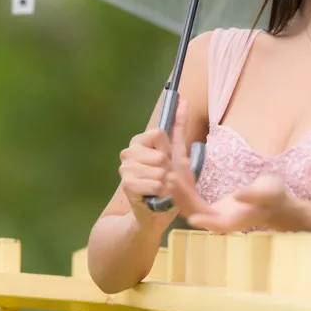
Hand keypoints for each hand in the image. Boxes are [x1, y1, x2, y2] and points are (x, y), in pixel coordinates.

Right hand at [118, 98, 189, 221]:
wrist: (157, 211)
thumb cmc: (168, 181)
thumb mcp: (177, 152)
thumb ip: (179, 125)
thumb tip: (185, 99)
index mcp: (138, 141)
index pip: (159, 133)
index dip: (168, 149)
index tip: (166, 159)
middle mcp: (128, 152)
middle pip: (160, 154)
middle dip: (168, 168)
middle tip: (163, 177)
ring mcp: (125, 168)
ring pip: (158, 169)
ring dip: (166, 182)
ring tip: (160, 187)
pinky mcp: (126, 185)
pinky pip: (153, 183)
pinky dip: (160, 192)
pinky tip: (155, 195)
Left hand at [163, 128, 291, 232]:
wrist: (275, 200)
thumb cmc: (275, 197)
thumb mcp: (268, 193)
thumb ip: (252, 195)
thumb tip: (236, 195)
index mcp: (235, 221)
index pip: (217, 224)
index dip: (204, 222)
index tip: (192, 217)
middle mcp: (221, 220)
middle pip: (197, 212)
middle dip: (183, 196)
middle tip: (171, 178)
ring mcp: (215, 214)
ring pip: (192, 205)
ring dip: (180, 190)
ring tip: (171, 171)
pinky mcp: (212, 206)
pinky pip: (195, 196)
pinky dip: (187, 183)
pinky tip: (183, 165)